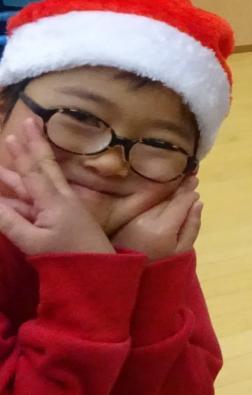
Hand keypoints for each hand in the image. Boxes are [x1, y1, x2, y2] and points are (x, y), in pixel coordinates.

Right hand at [0, 118, 112, 256]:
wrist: (99, 273)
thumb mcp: (32, 242)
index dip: (22, 151)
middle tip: (27, 121)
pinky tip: (9, 192)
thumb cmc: (67, 258)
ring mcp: (64, 208)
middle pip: (43, 167)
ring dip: (20, 170)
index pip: (34, 170)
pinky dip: (23, 194)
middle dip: (33, 145)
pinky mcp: (64, 219)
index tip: (14, 132)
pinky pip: (39, 201)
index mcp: (54, 200)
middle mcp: (61, 198)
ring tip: (5, 154)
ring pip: (37, 184)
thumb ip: (9, 221)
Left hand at [112, 176, 201, 261]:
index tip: (198, 192)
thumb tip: (198, 203)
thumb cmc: (163, 266)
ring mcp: (134, 219)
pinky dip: (157, 205)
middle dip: (180, 192)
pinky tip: (164, 206)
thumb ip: (192, 226)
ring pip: (156, 201)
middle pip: (167, 199)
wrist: (132, 278)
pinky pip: (146, 208)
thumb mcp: (183, 250)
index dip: (190, 194)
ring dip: (168, 198)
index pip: (180, 202)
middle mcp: (146, 219)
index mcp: (162, 228)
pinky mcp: (126, 220)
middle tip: (192, 181)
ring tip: (179, 195)